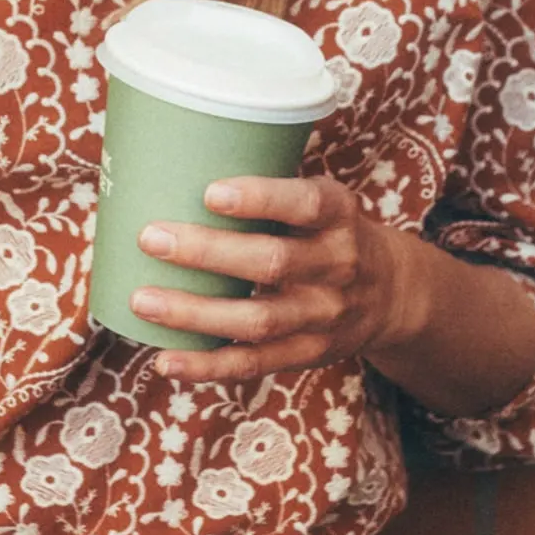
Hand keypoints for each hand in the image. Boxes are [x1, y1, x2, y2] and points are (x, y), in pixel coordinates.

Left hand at [129, 174, 422, 385]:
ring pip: (257, 320)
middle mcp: (337, 265)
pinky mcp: (309, 353)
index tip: (209, 192)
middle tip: (151, 238)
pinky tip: (167, 360)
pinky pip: (255, 364)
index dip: (260, 198)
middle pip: (272, 263)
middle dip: (207, 252)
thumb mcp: (321, 201)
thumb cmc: (328, 233)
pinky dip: (208, 366)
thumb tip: (171, 168)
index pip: (306, 204)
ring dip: (195, 313)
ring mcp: (324, 316)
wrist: (392, 294)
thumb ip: (269, 191)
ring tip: (142, 300)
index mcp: (340, 216)